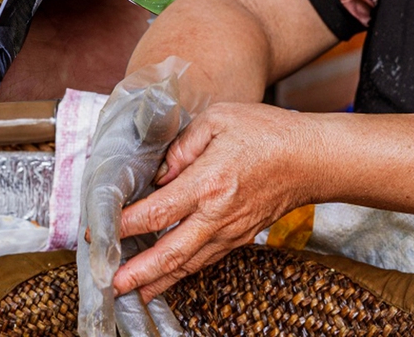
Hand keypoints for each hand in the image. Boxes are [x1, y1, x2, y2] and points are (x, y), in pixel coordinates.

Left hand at [111, 103, 311, 298]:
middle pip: (171, 252)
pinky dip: (183, 272)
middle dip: (138, 272)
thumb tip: (158, 173)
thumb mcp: (219, 120)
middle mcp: (219, 215)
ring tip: (132, 292)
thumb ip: (182, 145)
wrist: (313, 159)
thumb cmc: (268, 133)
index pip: (157, 212)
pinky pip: (206, 260)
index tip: (100, 232)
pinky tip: (167, 278)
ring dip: (158, 280)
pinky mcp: (241, 237)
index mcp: (209, 183)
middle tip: (111, 285)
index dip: (124, 224)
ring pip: (189, 264)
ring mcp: (231, 231)